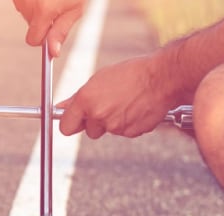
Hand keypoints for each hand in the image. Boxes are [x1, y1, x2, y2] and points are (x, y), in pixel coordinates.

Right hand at [13, 0, 85, 56]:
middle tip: (57, 4)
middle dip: (41, 19)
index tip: (50, 34)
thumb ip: (61, 31)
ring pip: (25, 11)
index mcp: (43, 10)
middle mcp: (28, 2)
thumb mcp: (75, 9)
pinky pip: (22, 1)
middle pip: (30, 24)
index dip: (42, 39)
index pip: (33, 39)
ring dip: (36, 7)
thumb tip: (53, 53)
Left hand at [57, 56, 180, 137]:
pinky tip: (135, 108)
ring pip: (107, 131)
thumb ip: (78, 98)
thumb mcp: (99, 79)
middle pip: (89, 131)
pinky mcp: (130, 133)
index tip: (74, 120)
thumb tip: (61, 107)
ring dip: (112, 122)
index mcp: (86, 100)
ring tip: (125, 102)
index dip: (70, 123)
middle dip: (95, 122)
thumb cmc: (132, 73)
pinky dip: (128, 123)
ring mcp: (114, 126)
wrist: (162, 78)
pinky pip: (124, 132)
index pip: (65, 126)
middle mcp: (98, 115)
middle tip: (108, 105)